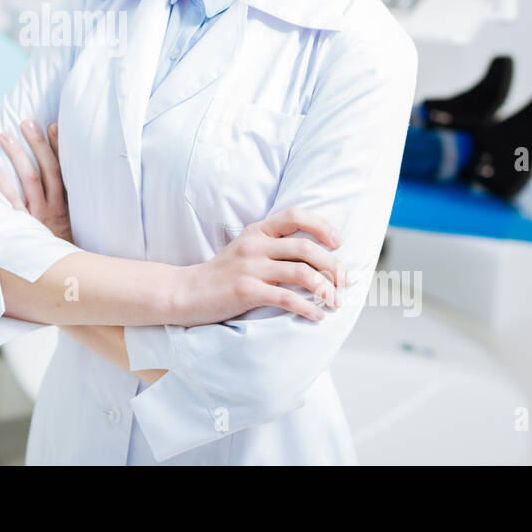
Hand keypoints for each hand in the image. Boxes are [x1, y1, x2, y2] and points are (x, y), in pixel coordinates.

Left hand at [0, 120, 71, 241]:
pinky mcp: (22, 229)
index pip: (65, 170)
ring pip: (28, 181)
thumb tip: (79, 181)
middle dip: (36, 144)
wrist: (65, 282)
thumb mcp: (77, 229)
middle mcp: (54, 209)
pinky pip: (9, 203)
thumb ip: (72, 206)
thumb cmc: (69, 253)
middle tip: (26, 121)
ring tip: (4, 135)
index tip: (52, 125)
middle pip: (46, 170)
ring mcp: (37, 218)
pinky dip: (0, 184)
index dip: (59, 147)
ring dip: (17, 156)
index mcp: (70, 206)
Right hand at [175, 208, 348, 326]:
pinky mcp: (246, 291)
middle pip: (306, 247)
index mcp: (257, 231)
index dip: (322, 226)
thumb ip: (272, 247)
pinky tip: (317, 316)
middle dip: (333, 265)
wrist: (186, 292)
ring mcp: (250, 267)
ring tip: (335, 302)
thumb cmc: (221, 275)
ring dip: (326, 289)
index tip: (338, 243)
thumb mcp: (245, 250)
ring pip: (301, 273)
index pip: (295, 215)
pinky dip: (308, 308)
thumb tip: (313, 256)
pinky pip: (287, 298)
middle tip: (345, 281)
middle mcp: (255, 245)